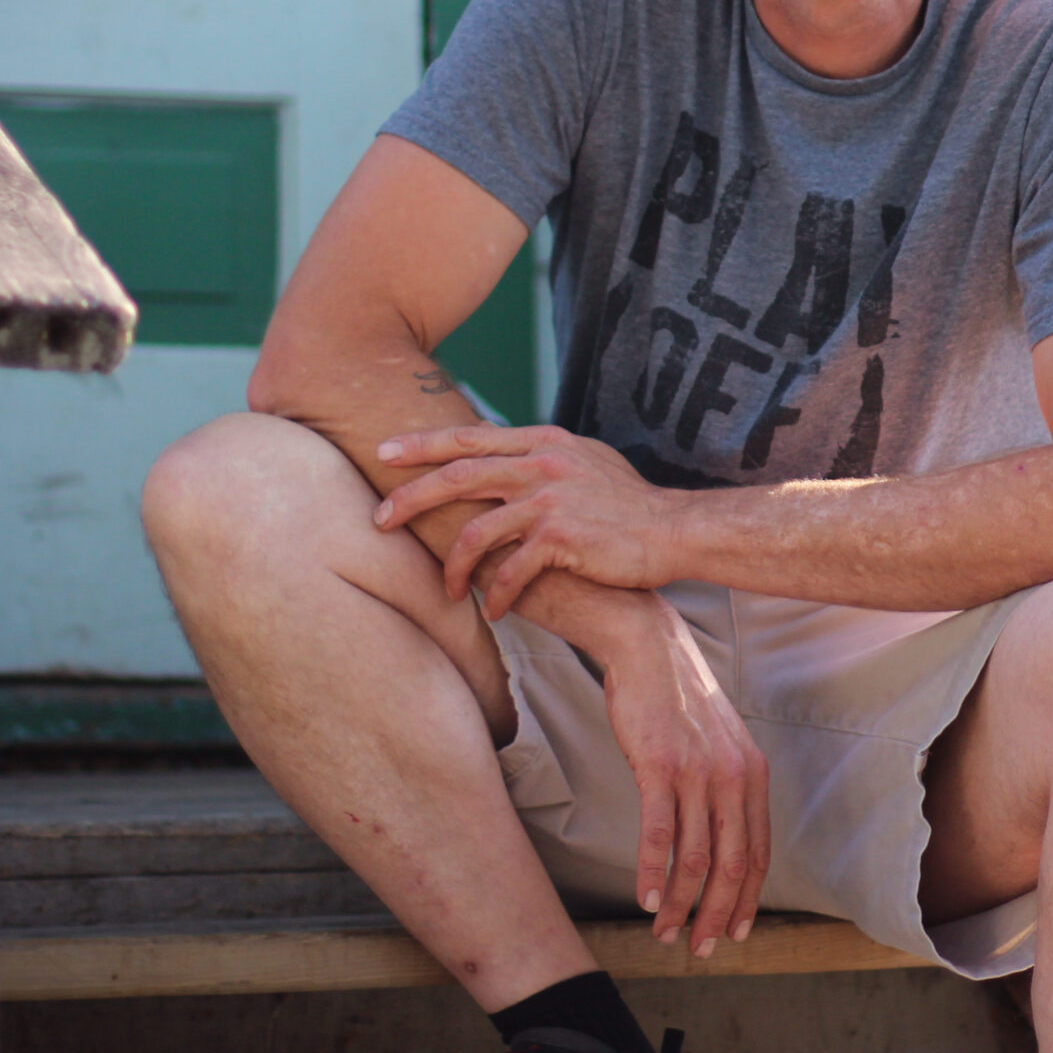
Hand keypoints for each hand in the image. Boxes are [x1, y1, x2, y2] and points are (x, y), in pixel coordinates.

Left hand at [375, 423, 677, 615]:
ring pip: (475, 532)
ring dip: (454, 567)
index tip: (384, 454)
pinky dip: (496, 596)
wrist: (674, 532)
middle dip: (410, 498)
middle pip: (457, 477)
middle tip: (378, 519)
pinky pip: (509, 571)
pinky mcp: (561, 539)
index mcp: (545, 443)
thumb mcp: (586, 463)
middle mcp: (543, 465)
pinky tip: (493, 613)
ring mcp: (551, 500)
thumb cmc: (629, 506)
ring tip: (449, 590)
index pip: (469, 439)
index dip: (422, 445)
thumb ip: (544, 458)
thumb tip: (506, 459)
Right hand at [570, 588, 771, 954]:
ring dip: (681, 904)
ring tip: (667, 934)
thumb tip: (717, 836)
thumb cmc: (677, 701)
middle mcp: (734, 777)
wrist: (649, 649)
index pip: (758, 853)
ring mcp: (698, 772)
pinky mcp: (659, 766)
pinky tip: (646, 900)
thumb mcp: (717, 744)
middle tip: (702, 950)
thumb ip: (723, 788)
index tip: (735, 932)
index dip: (747, 899)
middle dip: (717, 915)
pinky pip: (659, 833)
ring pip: (695, 857)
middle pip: (732, 864)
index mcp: (753, 776)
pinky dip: (653, 873)